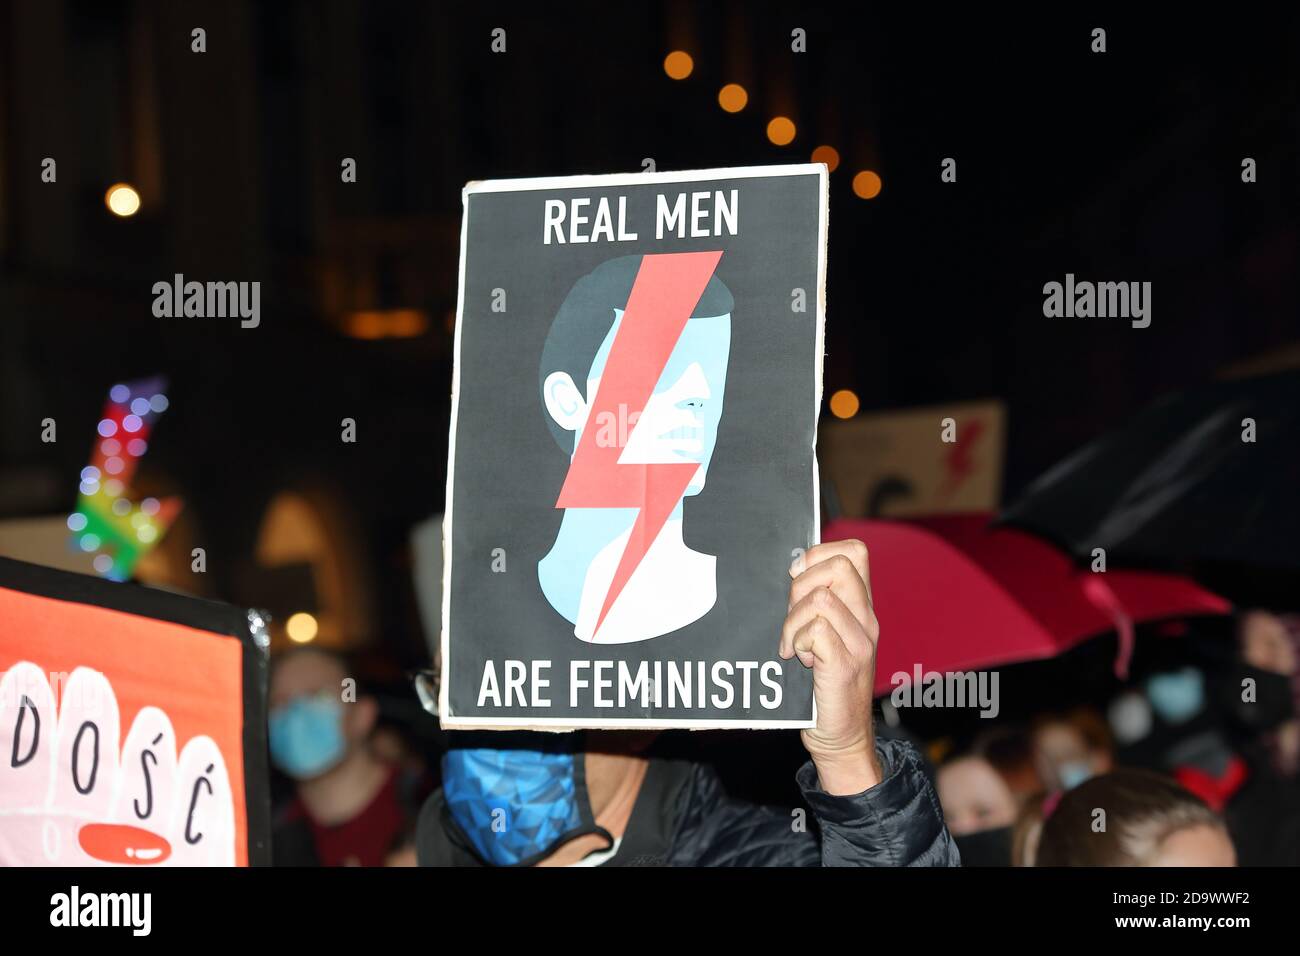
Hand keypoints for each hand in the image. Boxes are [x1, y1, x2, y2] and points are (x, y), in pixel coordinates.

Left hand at [779, 539, 882, 794]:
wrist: (842, 737)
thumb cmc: (824, 686)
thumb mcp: (824, 637)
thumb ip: (814, 606)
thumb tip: (790, 570)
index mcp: (862, 608)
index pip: (855, 552)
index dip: (820, 553)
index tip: (797, 577)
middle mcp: (866, 621)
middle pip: (838, 568)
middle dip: (801, 585)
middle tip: (791, 615)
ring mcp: (859, 644)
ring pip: (820, 600)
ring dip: (793, 620)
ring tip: (792, 644)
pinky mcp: (845, 666)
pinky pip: (816, 632)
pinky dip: (797, 641)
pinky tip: (796, 658)